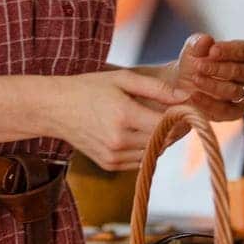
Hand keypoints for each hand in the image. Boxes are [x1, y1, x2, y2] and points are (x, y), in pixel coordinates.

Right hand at [51, 70, 189, 171]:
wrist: (55, 109)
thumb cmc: (88, 88)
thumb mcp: (122, 79)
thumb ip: (156, 88)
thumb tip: (186, 97)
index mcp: (124, 115)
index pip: (167, 124)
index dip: (182, 118)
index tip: (188, 110)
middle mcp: (119, 140)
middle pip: (163, 141)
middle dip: (175, 129)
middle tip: (178, 116)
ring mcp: (113, 155)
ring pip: (153, 154)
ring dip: (161, 140)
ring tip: (157, 123)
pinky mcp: (108, 164)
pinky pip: (139, 161)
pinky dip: (146, 150)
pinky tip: (140, 134)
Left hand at [164, 33, 243, 121]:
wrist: (183, 84)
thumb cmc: (195, 63)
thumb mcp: (192, 50)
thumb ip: (198, 43)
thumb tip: (206, 39)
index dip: (228, 51)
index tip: (211, 50)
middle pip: (241, 72)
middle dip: (218, 69)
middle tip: (199, 65)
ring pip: (235, 91)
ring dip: (213, 85)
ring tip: (195, 79)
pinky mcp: (236, 112)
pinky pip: (227, 111)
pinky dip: (209, 104)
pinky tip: (194, 96)